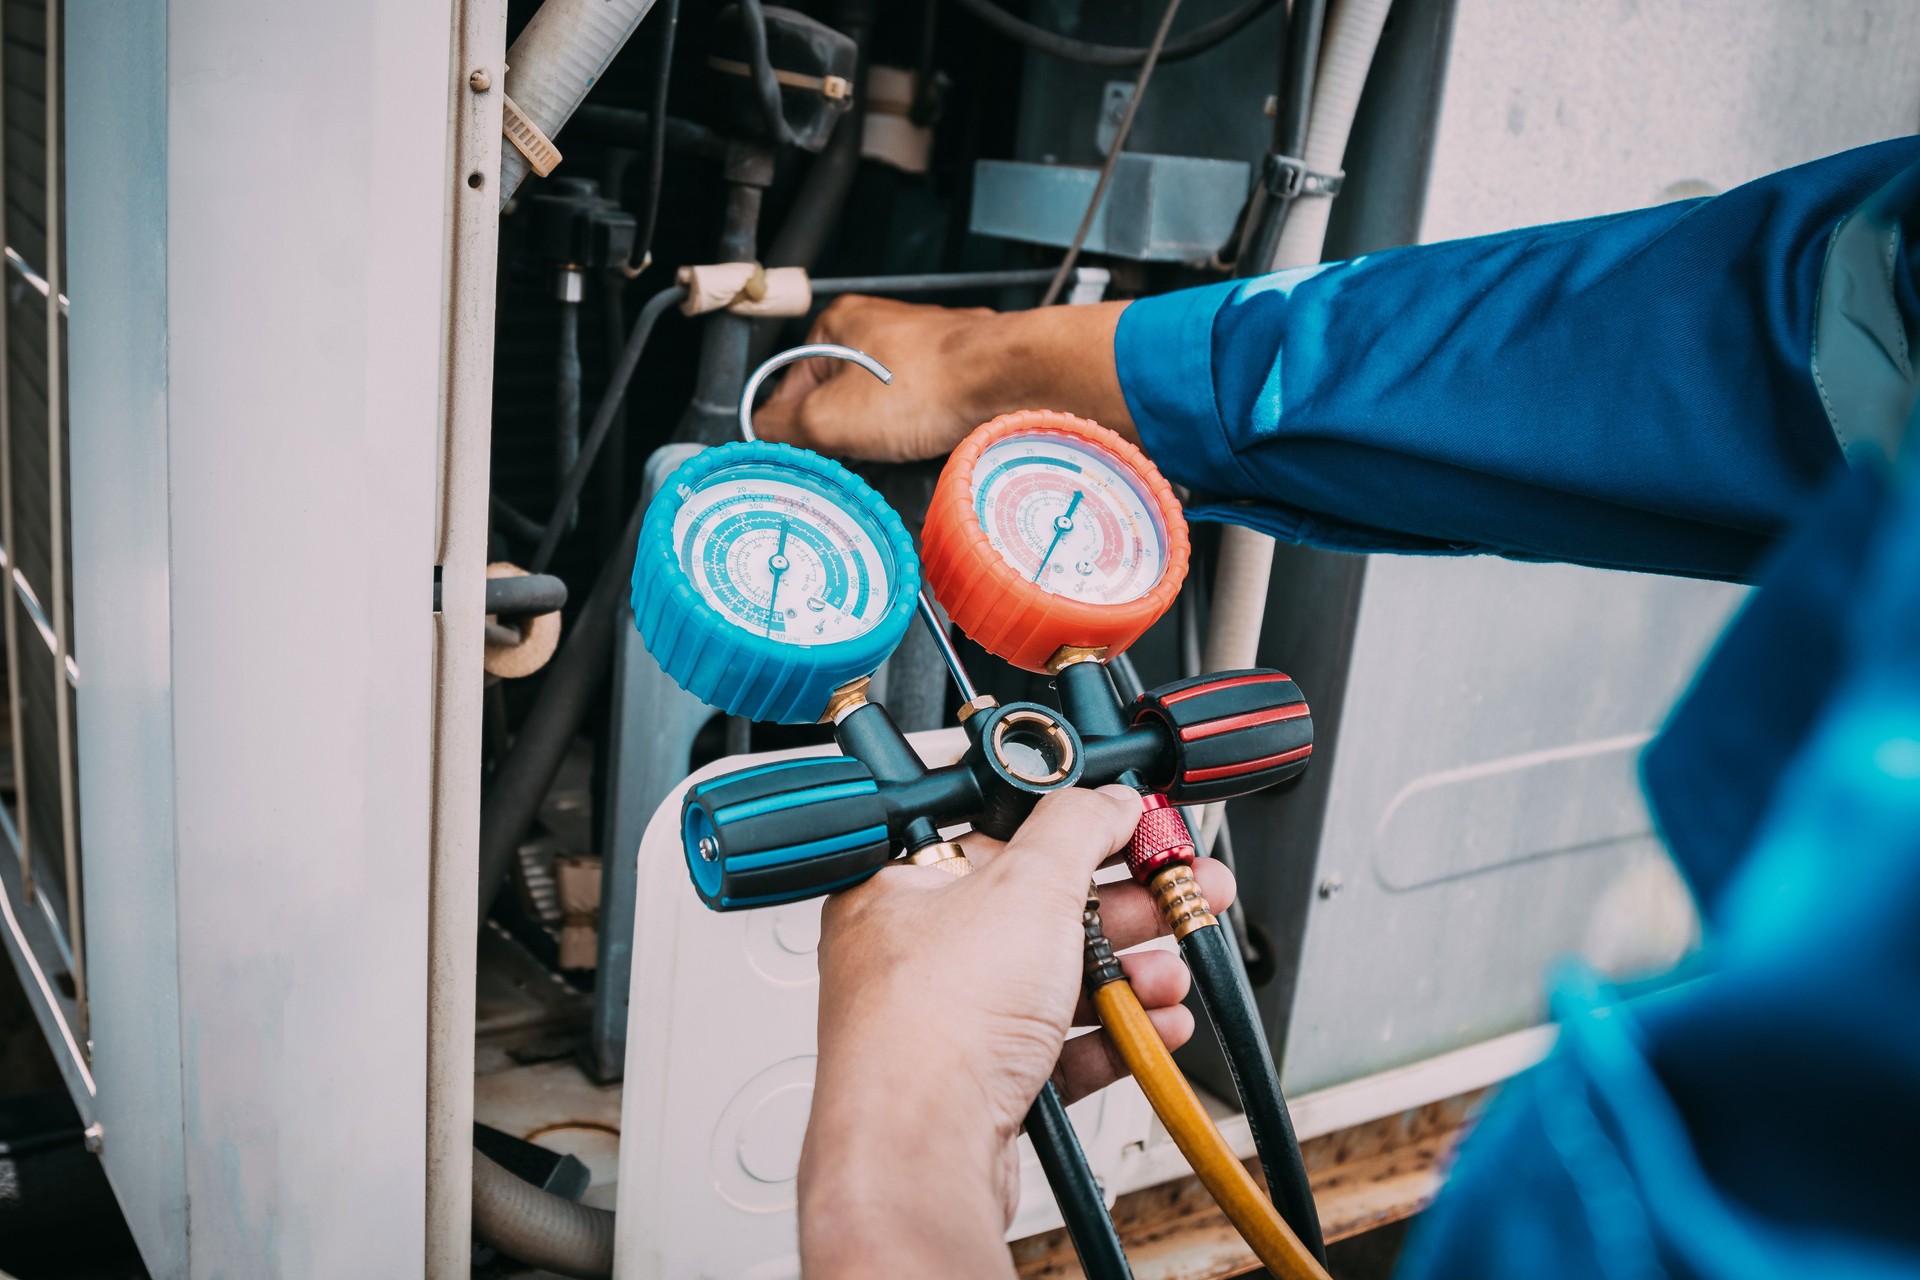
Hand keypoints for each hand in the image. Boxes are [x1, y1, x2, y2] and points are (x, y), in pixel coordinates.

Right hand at [755, 294, 1135, 463]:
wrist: (1007, 380)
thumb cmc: (930, 383)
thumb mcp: (830, 417)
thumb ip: (782, 428)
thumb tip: (759, 436)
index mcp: (838, 325)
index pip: (790, 384)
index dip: (792, 427)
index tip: (801, 455)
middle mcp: (879, 329)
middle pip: (836, 397)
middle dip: (841, 434)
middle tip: (852, 457)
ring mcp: (920, 349)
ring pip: (880, 408)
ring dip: (881, 437)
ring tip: (894, 449)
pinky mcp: (953, 374)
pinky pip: (918, 412)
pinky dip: (916, 433)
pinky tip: (923, 444)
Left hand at [799, 786, 1236, 1277]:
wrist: (921, 1154)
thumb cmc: (933, 1024)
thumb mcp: (1026, 887)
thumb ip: (1078, 828)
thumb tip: (1110, 799)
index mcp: (902, 887)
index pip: (1001, 836)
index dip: (1077, 831)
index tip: (1136, 831)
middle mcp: (917, 953)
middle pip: (1041, 911)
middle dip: (1128, 909)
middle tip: (1188, 896)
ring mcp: (950, 1023)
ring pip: (1056, 983)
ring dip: (1128, 976)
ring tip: (1171, 975)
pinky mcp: (983, 1084)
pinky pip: (1060, 1047)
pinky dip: (1114, 1037)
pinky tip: (1154, 1027)